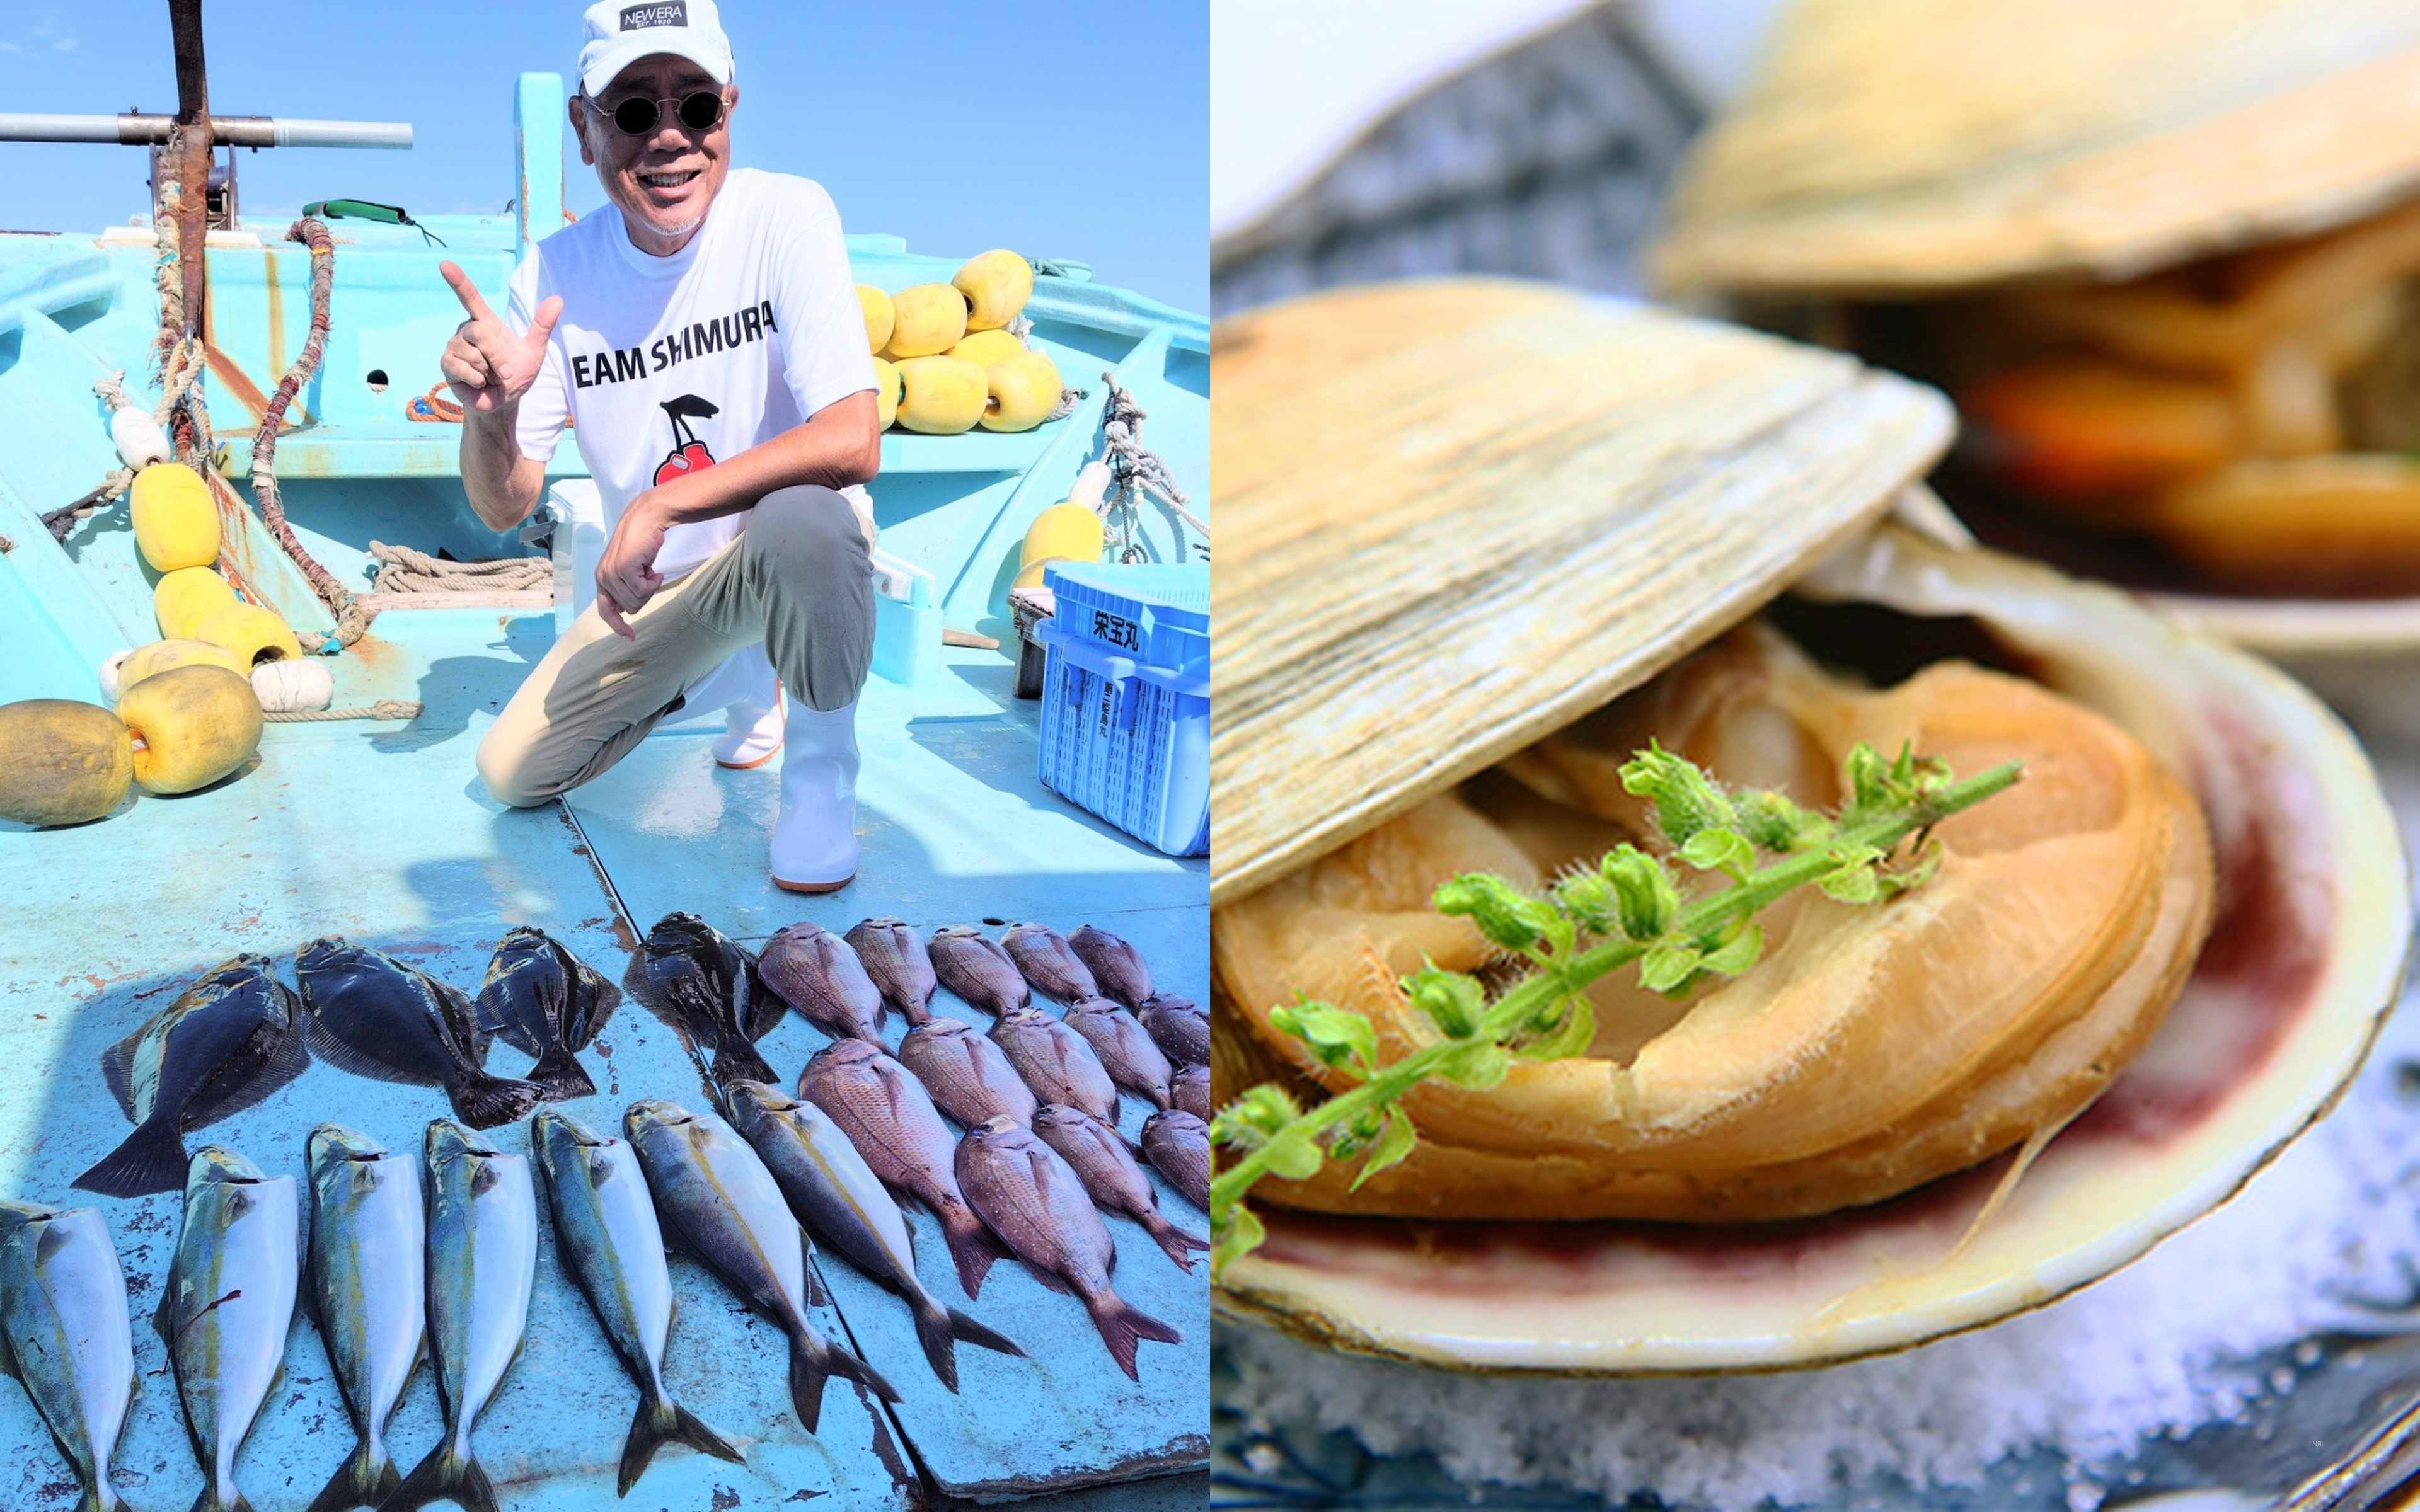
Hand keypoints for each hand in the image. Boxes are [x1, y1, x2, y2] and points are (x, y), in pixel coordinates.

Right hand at [438, 261, 561, 415]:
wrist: (503, 402)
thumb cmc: (516, 374)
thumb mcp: (534, 351)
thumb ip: (543, 326)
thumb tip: (558, 299)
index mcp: (485, 323)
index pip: (470, 298)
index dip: (458, 281)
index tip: (445, 264)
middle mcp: (466, 330)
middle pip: (480, 333)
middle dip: (497, 356)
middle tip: (505, 372)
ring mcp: (454, 346)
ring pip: (473, 355)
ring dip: (489, 372)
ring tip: (490, 377)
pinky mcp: (447, 364)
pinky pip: (464, 369)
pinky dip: (478, 381)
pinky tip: (479, 384)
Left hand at [596, 492, 669, 640]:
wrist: (647, 519)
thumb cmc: (642, 542)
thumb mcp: (631, 568)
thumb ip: (626, 587)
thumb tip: (627, 611)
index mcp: (602, 578)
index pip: (605, 610)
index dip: (617, 625)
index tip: (630, 637)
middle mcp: (602, 577)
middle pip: (629, 608)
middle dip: (644, 596)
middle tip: (648, 576)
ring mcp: (611, 573)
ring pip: (637, 600)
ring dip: (649, 587)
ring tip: (648, 568)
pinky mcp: (623, 569)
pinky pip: (643, 590)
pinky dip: (653, 582)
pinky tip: (654, 569)